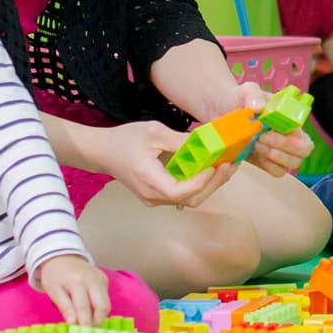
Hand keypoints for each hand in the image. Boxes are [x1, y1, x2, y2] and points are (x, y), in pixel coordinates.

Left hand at [38, 254, 110, 325]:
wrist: (62, 256)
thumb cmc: (55, 275)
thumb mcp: (53, 290)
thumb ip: (64, 306)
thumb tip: (73, 323)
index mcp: (77, 282)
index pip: (84, 307)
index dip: (85, 322)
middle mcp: (93, 280)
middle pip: (102, 306)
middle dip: (97, 321)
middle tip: (89, 332)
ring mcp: (101, 279)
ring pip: (106, 303)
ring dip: (99, 316)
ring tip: (89, 324)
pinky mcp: (104, 279)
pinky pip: (105, 297)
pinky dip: (99, 307)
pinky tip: (90, 311)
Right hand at [96, 119, 234, 207]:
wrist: (103, 151)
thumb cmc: (125, 140)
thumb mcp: (154, 132)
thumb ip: (181, 140)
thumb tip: (209, 141)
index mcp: (149, 179)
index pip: (179, 192)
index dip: (200, 183)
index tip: (213, 165)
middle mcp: (152, 195)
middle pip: (190, 200)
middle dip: (213, 184)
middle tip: (230, 164)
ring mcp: (155, 198)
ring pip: (189, 199)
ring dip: (209, 185)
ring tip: (226, 166)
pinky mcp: (158, 195)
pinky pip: (183, 194)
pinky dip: (199, 184)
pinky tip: (211, 168)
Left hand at [205, 80, 312, 177]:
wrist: (222, 110)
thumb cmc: (240, 98)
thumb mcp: (246, 91)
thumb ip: (253, 95)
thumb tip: (258, 106)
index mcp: (290, 120)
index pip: (303, 137)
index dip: (290, 140)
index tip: (268, 132)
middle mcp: (289, 136)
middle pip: (302, 154)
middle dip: (282, 150)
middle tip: (260, 140)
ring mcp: (279, 150)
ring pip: (291, 165)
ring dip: (274, 158)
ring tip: (256, 145)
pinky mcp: (266, 161)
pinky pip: (276, 171)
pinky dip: (266, 165)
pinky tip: (253, 154)